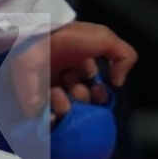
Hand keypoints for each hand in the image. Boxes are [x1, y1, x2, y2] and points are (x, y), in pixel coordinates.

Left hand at [0, 21, 133, 118]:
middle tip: (75, 89)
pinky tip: (50, 101)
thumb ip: (124, 57)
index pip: (94, 91)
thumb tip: (118, 84)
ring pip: (67, 113)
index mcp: (77, 67)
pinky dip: (54, 116)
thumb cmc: (68, 37)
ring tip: (56, 91)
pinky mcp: (32, 102)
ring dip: (67, 104)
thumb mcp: (104, 39)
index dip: (100, 94)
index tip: (98, 89)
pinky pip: (48, 121)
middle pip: (82, 103)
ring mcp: (46, 91)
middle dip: (84, 98)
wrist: (34, 40)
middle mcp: (62, 80)